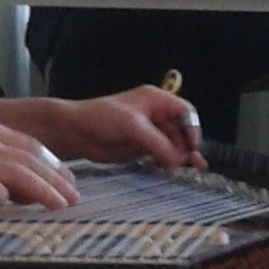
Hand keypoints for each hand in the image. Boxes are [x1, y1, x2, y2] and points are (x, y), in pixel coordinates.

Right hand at [0, 121, 81, 210]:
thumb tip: (23, 190)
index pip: (33, 146)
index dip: (55, 164)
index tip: (69, 181)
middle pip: (34, 160)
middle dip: (58, 180)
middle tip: (75, 197)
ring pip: (22, 174)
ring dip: (45, 191)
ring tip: (61, 206)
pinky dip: (9, 198)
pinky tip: (20, 209)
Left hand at [52, 86, 204, 168]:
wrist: (75, 132)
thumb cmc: (98, 118)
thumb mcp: (132, 126)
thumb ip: (158, 143)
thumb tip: (177, 159)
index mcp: (156, 100)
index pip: (185, 112)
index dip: (192, 128)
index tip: (193, 146)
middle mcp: (155, 115)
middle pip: (182, 131)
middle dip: (187, 146)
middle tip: (192, 163)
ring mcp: (149, 132)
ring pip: (174, 145)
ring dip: (180, 157)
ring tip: (184, 169)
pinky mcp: (141, 147)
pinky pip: (162, 155)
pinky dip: (168, 162)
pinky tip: (171, 169)